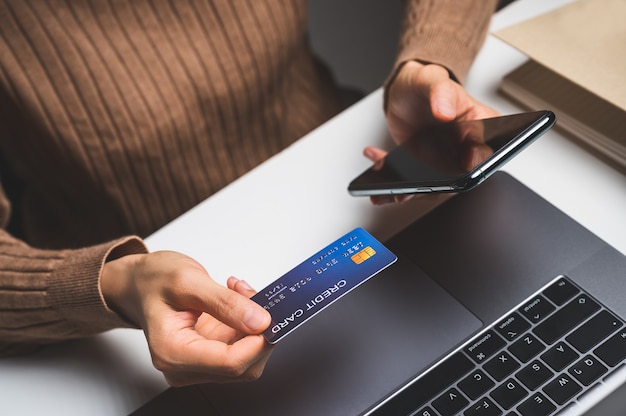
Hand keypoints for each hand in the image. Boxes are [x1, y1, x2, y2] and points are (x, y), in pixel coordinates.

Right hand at [101, 251, 272, 386]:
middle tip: (252, 295)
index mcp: (172, 352)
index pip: (229, 363)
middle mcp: (184, 367)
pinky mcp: (210, 356)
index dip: (257, 342)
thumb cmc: (154, 281)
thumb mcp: (188, 280)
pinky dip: (248, 324)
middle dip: (257, 331)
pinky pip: (242, 347)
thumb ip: (225, 302)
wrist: (140, 283)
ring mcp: (198, 364)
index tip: (270, 316)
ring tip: (239, 292)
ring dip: (254, 325)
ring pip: (247, 358)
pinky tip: (237, 301)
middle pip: (242, 366)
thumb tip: (258, 321)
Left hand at [367, 61, 498, 204]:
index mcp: (477, 127)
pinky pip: (408, 182)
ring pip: (430, 186)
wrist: (405, 92)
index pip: (484, 151)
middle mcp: (461, 149)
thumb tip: (446, 111)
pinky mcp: (420, 168)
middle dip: (433, 188)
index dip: (476, 162)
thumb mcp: (433, 79)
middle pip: (455, 178)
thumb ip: (442, 92)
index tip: (462, 164)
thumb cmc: (425, 83)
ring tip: (386, 188)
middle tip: (411, 189)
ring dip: (407, 192)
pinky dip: (389, 178)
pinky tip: (375, 161)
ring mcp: (441, 162)